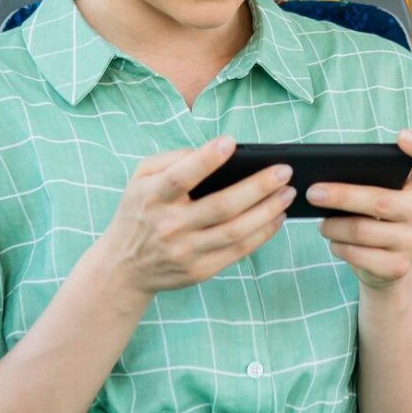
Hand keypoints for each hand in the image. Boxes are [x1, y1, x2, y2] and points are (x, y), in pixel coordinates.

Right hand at [101, 137, 296, 295]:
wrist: (124, 268)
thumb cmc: (139, 211)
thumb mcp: (139, 179)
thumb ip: (169, 160)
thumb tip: (208, 152)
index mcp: (153, 197)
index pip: (180, 177)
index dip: (205, 160)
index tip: (230, 142)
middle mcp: (169, 225)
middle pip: (221, 206)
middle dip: (257, 187)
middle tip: (284, 171)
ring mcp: (186, 251)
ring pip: (235, 231)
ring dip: (267, 211)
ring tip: (288, 192)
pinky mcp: (199, 270)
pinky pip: (238, 251)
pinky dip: (262, 234)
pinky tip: (277, 217)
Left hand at [306, 130, 411, 289]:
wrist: (385, 267)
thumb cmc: (372, 220)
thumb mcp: (372, 198)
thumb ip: (361, 184)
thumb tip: (322, 182)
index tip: (403, 135)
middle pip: (380, 200)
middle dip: (340, 195)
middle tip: (312, 192)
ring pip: (362, 230)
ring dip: (333, 226)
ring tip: (322, 224)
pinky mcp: (399, 267)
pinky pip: (358, 254)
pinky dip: (338, 247)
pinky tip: (334, 243)